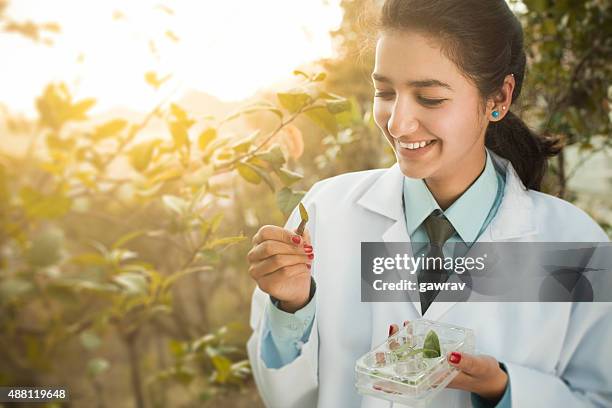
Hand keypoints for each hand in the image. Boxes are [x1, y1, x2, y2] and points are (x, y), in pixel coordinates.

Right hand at [247, 225, 313, 312]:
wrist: (295, 283)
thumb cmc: (294, 260)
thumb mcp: (299, 245)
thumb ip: (300, 235)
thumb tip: (302, 230)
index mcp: (259, 240)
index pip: (266, 232)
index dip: (284, 234)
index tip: (300, 239)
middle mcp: (254, 255)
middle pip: (269, 247)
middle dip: (292, 248)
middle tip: (308, 249)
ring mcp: (256, 270)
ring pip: (277, 260)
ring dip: (298, 258)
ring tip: (308, 258)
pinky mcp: (264, 284)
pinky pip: (283, 273)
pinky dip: (297, 268)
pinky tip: (304, 268)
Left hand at [388, 322, 507, 402]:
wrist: (491, 376)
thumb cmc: (485, 374)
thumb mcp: (478, 366)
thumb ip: (467, 361)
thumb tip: (452, 356)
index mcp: (439, 379)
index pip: (411, 379)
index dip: (394, 378)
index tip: (379, 377)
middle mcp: (433, 373)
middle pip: (407, 365)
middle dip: (393, 355)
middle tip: (384, 341)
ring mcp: (435, 365)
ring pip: (412, 355)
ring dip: (401, 343)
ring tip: (394, 329)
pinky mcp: (438, 357)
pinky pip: (421, 348)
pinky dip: (413, 338)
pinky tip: (409, 330)